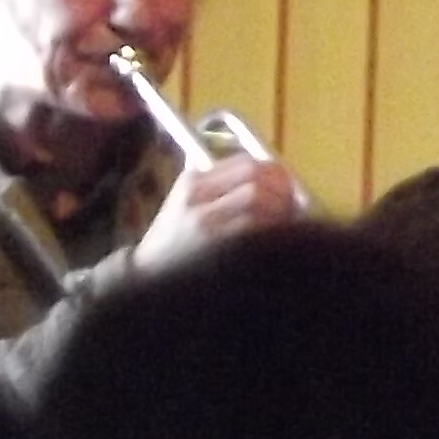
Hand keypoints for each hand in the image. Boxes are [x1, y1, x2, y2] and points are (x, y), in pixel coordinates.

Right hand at [130, 152, 308, 274]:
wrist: (146, 276)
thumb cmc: (173, 242)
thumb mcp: (184, 204)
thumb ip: (217, 186)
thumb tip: (267, 176)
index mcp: (192, 182)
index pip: (243, 162)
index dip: (273, 170)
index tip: (285, 182)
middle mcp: (196, 197)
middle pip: (253, 177)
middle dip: (280, 187)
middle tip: (291, 202)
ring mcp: (205, 222)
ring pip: (256, 199)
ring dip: (279, 207)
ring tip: (286, 220)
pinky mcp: (215, 247)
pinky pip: (254, 229)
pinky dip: (272, 230)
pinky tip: (276, 238)